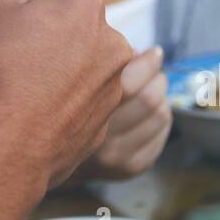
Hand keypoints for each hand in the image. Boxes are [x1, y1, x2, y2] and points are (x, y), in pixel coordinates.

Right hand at [0, 0, 131, 190]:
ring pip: (65, 75)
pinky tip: (16, 118)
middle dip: (31, 49)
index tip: (2, 32)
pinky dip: (47, 110)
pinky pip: (69, 109)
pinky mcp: (100, 127)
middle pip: (64, 37)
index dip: (21, 15)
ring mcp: (110, 90)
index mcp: (86, 9)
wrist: (3, 148)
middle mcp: (110, 46)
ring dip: (35, 81)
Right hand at [68, 46, 171, 181]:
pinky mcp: (134, 166)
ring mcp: (120, 158)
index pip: (130, 85)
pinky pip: (162, 132)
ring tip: (147, 92)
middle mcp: (103, 142)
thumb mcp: (77, 83)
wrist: (57, 157)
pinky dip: (159, 118)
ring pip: (162, 115)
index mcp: (85, 116)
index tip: (154, 53)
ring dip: (161, 98)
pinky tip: (145, 114)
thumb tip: (141, 54)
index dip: (148, 63)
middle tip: (153, 73)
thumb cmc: (70, 107)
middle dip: (157, 79)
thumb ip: (106, 66)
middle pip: (151, 99)